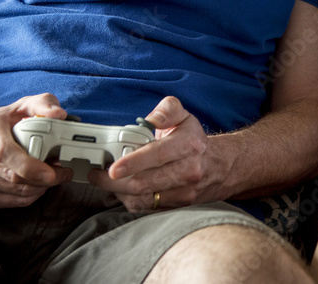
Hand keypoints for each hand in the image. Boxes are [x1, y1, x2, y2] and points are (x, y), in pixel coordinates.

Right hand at [0, 93, 72, 207]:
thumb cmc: (4, 122)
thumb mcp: (24, 105)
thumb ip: (44, 104)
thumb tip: (59, 114)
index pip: (5, 153)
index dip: (30, 166)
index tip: (51, 172)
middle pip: (12, 177)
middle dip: (43, 180)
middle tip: (63, 173)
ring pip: (13, 192)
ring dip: (39, 188)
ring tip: (53, 177)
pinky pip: (9, 202)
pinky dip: (29, 197)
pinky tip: (38, 185)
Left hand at [93, 96, 211, 211]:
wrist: (220, 168)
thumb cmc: (194, 141)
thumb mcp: (184, 117)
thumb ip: (166, 110)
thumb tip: (149, 119)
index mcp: (189, 145)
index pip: (158, 155)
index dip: (133, 162)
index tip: (113, 168)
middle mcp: (189, 171)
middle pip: (145, 182)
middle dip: (115, 182)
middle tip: (97, 175)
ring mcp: (184, 192)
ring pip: (143, 198)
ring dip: (119, 192)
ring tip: (106, 182)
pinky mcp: (178, 206)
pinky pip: (147, 208)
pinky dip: (130, 200)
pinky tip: (123, 190)